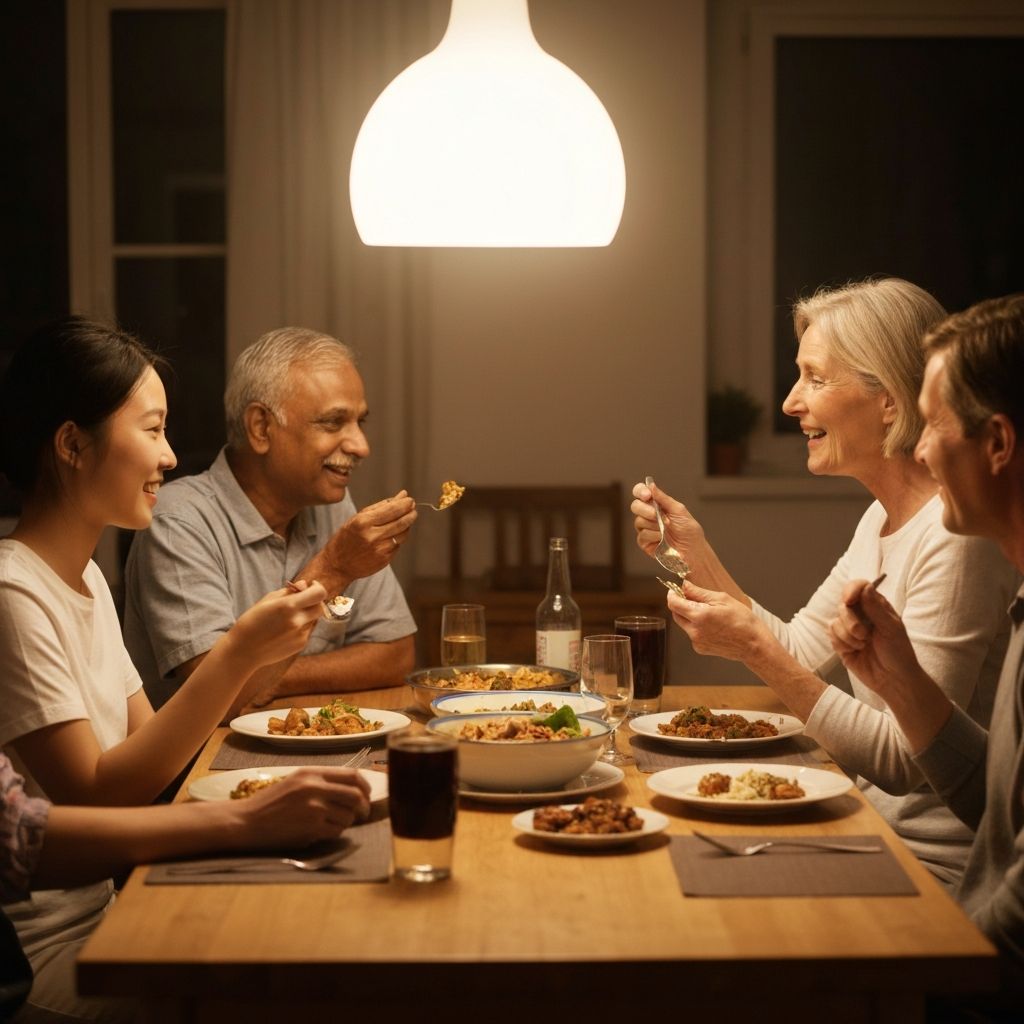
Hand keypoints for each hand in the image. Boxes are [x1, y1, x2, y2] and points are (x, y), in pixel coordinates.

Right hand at [226, 579, 326, 668]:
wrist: (243, 651)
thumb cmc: (252, 621)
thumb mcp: (267, 600)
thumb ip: (289, 591)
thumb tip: (305, 584)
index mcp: (288, 606)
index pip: (319, 593)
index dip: (318, 587)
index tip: (311, 586)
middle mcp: (298, 621)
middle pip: (320, 607)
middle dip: (313, 601)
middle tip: (301, 601)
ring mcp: (300, 635)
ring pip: (313, 619)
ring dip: (305, 614)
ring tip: (285, 618)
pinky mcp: (300, 645)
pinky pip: (307, 630)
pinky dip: (300, 627)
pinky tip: (283, 631)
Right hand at [235, 768, 372, 846]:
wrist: (246, 821)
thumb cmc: (270, 803)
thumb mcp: (296, 781)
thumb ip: (321, 782)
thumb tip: (351, 789)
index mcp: (312, 772)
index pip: (352, 775)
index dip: (365, 786)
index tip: (366, 795)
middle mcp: (315, 787)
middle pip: (356, 795)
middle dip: (364, 807)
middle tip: (362, 814)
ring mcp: (314, 807)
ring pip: (348, 815)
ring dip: (346, 822)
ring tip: (332, 824)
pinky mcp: (311, 827)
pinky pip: (336, 831)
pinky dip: (334, 833)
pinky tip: (321, 832)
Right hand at [322, 491, 417, 583]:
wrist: (337, 565)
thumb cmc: (347, 538)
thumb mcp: (358, 518)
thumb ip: (381, 506)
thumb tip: (402, 495)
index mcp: (363, 522)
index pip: (392, 510)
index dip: (404, 504)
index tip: (410, 500)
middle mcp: (372, 536)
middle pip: (401, 522)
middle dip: (410, 513)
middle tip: (413, 508)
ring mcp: (380, 549)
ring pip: (403, 534)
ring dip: (407, 525)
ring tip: (406, 519)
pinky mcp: (385, 560)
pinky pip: (398, 544)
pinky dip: (399, 537)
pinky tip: (394, 533)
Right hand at [631, 479, 706, 562]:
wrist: (692, 550)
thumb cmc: (688, 530)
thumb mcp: (678, 510)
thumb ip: (663, 498)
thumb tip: (651, 485)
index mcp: (656, 504)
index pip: (640, 493)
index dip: (640, 491)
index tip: (647, 495)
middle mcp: (648, 515)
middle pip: (635, 506)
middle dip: (646, 510)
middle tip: (657, 515)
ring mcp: (645, 528)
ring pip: (638, 521)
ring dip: (654, 524)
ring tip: (666, 529)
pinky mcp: (644, 542)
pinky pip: (642, 535)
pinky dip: (653, 535)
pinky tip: (662, 538)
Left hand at [665, 578, 766, 663]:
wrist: (754, 644)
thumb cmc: (743, 621)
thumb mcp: (722, 599)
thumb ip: (699, 593)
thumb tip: (684, 585)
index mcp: (699, 615)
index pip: (673, 603)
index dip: (673, 594)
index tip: (676, 590)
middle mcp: (694, 630)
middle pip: (676, 614)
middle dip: (681, 605)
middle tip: (695, 599)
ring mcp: (696, 641)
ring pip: (684, 624)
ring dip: (690, 616)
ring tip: (710, 614)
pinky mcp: (699, 648)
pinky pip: (692, 633)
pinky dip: (697, 627)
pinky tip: (713, 626)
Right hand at [829, 579, 921, 696]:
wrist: (893, 680)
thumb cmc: (898, 653)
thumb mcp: (891, 629)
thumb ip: (876, 608)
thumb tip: (866, 587)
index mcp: (875, 607)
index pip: (859, 587)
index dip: (851, 590)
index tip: (849, 599)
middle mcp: (861, 615)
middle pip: (843, 606)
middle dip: (850, 622)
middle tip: (864, 635)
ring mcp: (849, 629)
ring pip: (834, 622)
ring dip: (847, 636)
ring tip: (863, 645)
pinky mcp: (841, 643)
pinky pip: (831, 636)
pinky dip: (842, 644)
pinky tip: (855, 651)